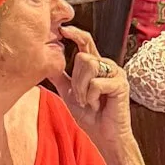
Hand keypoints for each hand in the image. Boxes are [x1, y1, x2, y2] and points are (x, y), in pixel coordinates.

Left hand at [53, 25, 132, 148]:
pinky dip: (91, 97)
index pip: (86, 42)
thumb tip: (43, 61)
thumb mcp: (69, 93)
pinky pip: (96, 83)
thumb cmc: (90, 115)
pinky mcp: (121, 84)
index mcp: (96, 65)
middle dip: (76, 80)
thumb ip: (60, 76)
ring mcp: (116, 73)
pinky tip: (98, 106)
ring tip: (89, 101)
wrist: (104, 135)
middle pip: (82, 56)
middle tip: (81, 98)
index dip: (75, 34)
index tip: (62, 29)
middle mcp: (108, 65)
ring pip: (89, 66)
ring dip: (82, 89)